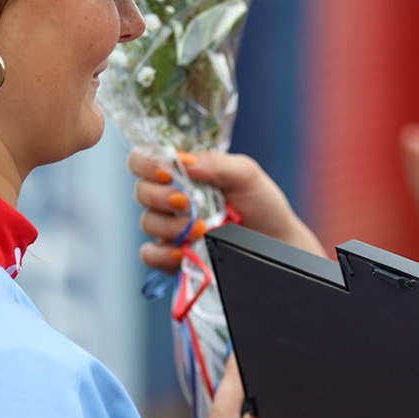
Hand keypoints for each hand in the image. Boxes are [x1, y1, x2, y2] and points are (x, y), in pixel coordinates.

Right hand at [129, 150, 323, 271]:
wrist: (277, 243)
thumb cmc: (261, 204)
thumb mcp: (246, 175)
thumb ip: (215, 163)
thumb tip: (183, 161)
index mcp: (182, 173)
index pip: (144, 160)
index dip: (146, 163)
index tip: (168, 172)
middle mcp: (170, 199)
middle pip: (141, 191)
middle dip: (160, 196)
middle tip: (187, 203)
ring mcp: (169, 229)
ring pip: (147, 223)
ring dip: (170, 226)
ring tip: (202, 229)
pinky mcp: (171, 257)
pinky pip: (150, 255)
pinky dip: (163, 254)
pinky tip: (183, 253)